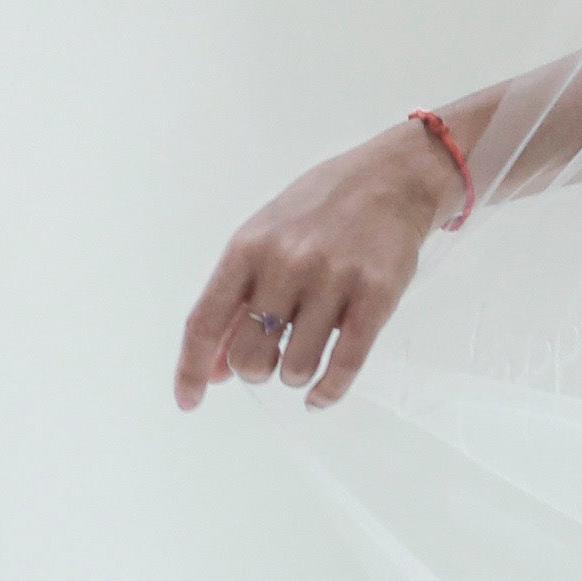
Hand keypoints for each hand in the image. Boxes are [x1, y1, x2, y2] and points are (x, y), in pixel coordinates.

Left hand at [175, 125, 453, 411]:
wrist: (392, 178)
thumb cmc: (321, 210)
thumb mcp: (265, 240)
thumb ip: (237, 301)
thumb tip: (213, 370)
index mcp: (248, 248)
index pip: (206, 322)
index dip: (191, 369)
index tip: (189, 402)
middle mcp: (286, 264)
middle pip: (249, 356)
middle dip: (255, 371)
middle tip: (270, 360)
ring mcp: (333, 279)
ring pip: (296, 367)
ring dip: (295, 377)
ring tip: (303, 360)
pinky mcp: (376, 296)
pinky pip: (345, 364)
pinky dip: (328, 391)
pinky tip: (321, 396)